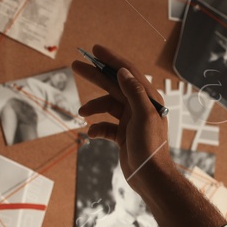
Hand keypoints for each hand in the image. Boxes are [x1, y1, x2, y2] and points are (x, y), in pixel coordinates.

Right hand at [74, 45, 171, 194]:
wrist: (150, 176)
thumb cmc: (150, 147)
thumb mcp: (143, 116)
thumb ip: (133, 92)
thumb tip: (123, 71)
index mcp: (148, 98)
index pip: (128, 72)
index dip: (112, 59)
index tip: (95, 49)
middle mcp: (140, 106)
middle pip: (114, 84)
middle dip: (95, 75)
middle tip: (76, 65)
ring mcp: (131, 120)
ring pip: (108, 105)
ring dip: (94, 106)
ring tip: (81, 111)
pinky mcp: (123, 135)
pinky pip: (106, 125)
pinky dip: (97, 127)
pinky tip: (91, 133)